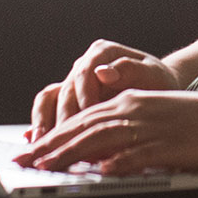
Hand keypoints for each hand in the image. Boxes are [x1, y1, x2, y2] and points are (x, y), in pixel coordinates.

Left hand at [17, 89, 197, 176]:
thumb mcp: (156, 121)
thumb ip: (127, 136)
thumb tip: (98, 160)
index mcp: (130, 102)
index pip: (82, 118)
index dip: (53, 135)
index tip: (29, 150)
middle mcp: (135, 110)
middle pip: (83, 127)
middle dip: (50, 145)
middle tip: (22, 162)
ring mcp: (151, 127)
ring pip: (102, 139)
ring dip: (70, 154)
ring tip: (45, 168)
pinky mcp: (170, 145)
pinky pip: (140, 154)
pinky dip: (118, 163)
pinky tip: (100, 172)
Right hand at [28, 40, 183, 139]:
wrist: (158, 90)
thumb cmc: (158, 82)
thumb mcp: (153, 74)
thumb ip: (131, 70)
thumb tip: (103, 72)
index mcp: (103, 53)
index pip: (85, 74)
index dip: (84, 99)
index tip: (90, 121)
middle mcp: (84, 65)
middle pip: (65, 90)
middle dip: (64, 119)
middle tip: (67, 143)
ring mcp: (74, 82)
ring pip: (49, 99)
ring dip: (43, 122)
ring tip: (42, 144)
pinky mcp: (69, 100)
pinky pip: (48, 109)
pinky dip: (41, 125)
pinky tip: (38, 143)